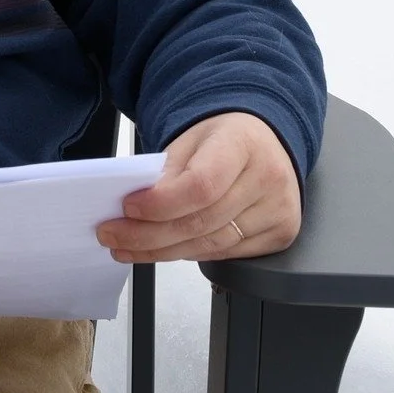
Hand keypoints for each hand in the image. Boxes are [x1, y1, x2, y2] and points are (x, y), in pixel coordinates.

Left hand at [95, 112, 301, 262]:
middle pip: (201, 222)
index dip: (161, 204)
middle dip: (149, 235)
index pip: (200, 185)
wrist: (264, 142)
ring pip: (210, 245)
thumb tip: (131, 210)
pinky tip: (164, 248)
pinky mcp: (281, 233)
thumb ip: (165, 171)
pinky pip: (225, 253)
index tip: (128, 208)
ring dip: (163, 251)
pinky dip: (189, 253)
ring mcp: (279, 209)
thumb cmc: (224, 139)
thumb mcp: (189, 139)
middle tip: (112, 235)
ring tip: (128, 247)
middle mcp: (268, 177)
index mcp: (243, 143)